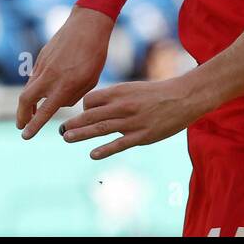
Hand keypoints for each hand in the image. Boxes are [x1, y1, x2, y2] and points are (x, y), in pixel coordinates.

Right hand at [16, 6, 113, 138]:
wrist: (87, 24)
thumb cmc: (95, 53)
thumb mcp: (90, 79)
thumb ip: (73, 95)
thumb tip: (58, 104)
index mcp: (65, 84)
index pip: (44, 111)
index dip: (34, 125)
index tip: (25, 136)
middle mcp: (50, 76)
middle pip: (25, 100)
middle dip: (21, 116)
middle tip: (22, 126)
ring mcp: (43, 66)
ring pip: (28, 89)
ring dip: (26, 103)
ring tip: (30, 113)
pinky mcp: (41, 57)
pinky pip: (34, 77)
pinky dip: (34, 88)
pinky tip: (40, 92)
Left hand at [58, 74, 203, 158]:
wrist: (183, 97)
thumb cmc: (158, 93)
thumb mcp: (134, 88)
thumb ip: (116, 98)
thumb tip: (95, 108)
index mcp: (120, 91)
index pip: (91, 100)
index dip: (83, 108)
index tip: (82, 116)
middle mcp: (123, 105)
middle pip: (91, 115)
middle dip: (74, 123)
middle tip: (60, 131)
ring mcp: (132, 122)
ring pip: (100, 129)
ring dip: (81, 135)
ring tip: (67, 139)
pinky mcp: (142, 135)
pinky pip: (119, 144)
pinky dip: (104, 149)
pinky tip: (92, 154)